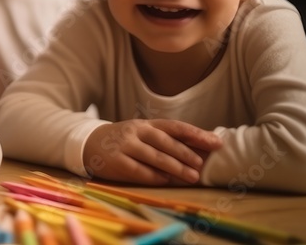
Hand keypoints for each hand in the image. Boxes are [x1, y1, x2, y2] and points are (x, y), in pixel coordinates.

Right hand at [83, 119, 223, 184]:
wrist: (89, 143)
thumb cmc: (125, 141)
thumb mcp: (144, 135)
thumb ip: (168, 140)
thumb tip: (202, 151)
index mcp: (146, 124)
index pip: (174, 126)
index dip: (196, 134)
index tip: (216, 142)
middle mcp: (135, 132)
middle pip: (164, 142)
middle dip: (185, 154)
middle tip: (201, 165)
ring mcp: (124, 146)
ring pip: (153, 156)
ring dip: (174, 168)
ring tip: (191, 177)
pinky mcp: (115, 161)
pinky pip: (138, 170)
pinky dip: (153, 176)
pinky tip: (165, 181)